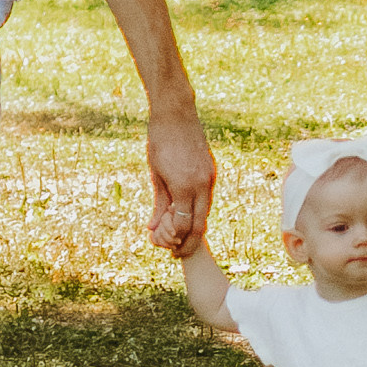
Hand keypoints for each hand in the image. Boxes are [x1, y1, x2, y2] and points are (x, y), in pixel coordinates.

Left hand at [147, 107, 216, 255]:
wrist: (176, 113)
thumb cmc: (160, 141)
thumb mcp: (156, 175)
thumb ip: (159, 203)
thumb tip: (154, 227)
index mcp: (185, 186)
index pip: (184, 224)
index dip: (174, 239)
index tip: (165, 249)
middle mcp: (202, 184)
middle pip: (199, 223)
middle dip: (188, 242)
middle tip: (176, 254)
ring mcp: (210, 177)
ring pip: (205, 211)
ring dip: (193, 227)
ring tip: (178, 237)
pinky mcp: (211, 171)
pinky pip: (206, 197)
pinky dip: (197, 210)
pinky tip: (185, 215)